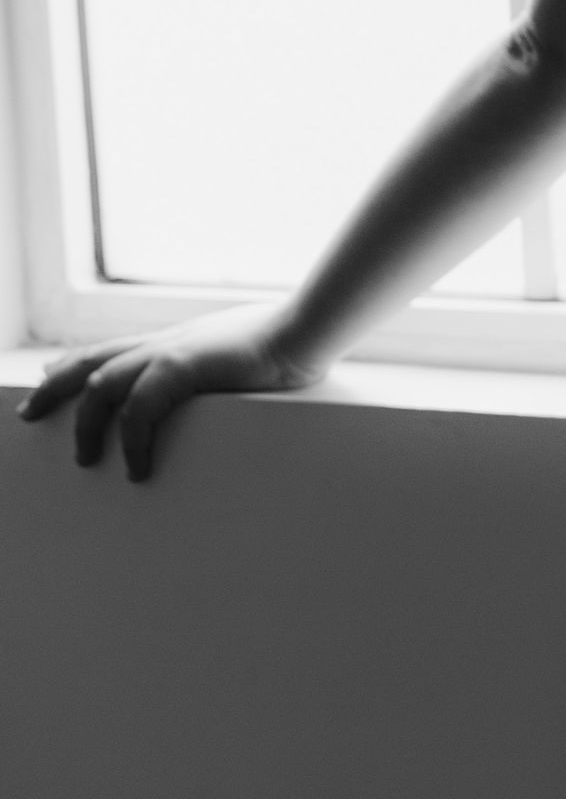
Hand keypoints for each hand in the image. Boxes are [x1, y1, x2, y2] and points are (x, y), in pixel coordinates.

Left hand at [15, 301, 325, 481]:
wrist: (303, 331)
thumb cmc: (281, 347)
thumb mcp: (233, 359)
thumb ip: (211, 369)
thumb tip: (218, 384)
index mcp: (171, 343)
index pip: (107, 350)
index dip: (72, 365)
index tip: (48, 380)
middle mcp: (162, 344)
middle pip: (89, 361)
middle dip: (54, 388)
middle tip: (28, 414)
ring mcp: (170, 352)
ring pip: (101, 383)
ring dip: (86, 422)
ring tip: (83, 459)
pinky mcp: (184, 366)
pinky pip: (141, 407)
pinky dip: (131, 438)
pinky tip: (135, 467)